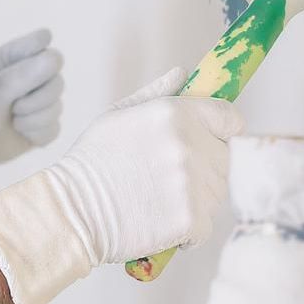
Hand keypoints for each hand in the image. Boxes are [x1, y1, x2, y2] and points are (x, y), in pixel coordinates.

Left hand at [0, 28, 63, 185]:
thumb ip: (21, 75)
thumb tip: (53, 59)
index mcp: (14, 56)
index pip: (43, 41)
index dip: (42, 55)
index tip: (29, 68)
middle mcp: (32, 74)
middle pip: (57, 79)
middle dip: (37, 98)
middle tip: (14, 106)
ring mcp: (40, 100)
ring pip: (57, 106)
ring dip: (34, 119)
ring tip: (14, 121)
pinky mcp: (45, 124)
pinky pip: (55, 128)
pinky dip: (37, 134)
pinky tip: (21, 133)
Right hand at [0, 67, 243, 303]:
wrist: (73, 209)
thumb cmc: (92, 160)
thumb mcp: (118, 115)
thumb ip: (156, 93)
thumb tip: (182, 73)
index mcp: (174, 113)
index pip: (230, 118)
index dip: (221, 129)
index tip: (210, 139)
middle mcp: (189, 144)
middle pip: (224, 158)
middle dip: (203, 167)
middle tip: (165, 176)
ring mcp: (193, 183)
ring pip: (216, 192)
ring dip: (195, 198)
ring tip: (157, 198)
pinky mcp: (192, 219)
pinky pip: (206, 225)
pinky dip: (188, 230)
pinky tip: (159, 221)